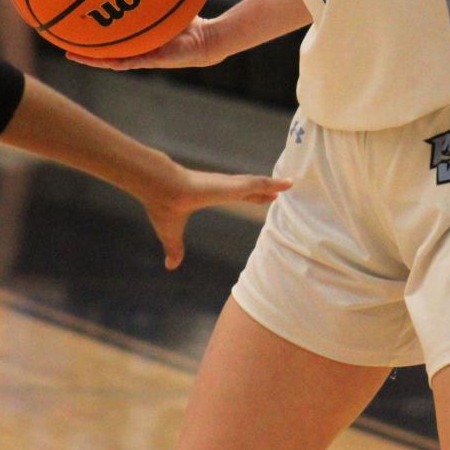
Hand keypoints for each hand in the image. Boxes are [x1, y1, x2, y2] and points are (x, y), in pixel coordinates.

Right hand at [67, 16, 217, 70]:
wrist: (206, 40)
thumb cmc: (188, 20)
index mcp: (136, 33)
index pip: (110, 30)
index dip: (92, 27)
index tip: (73, 18)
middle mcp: (135, 45)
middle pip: (103, 45)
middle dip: (83, 42)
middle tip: (61, 37)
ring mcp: (141, 55)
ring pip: (107, 58)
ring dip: (89, 57)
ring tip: (68, 53)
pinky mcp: (150, 61)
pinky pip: (125, 63)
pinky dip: (109, 61)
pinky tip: (95, 59)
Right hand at [141, 166, 290, 268]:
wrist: (159, 189)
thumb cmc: (163, 205)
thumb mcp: (170, 233)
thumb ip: (174, 248)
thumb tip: (170, 266)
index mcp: (210, 194)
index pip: (237, 194)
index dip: (251, 197)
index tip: (263, 199)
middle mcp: (222, 186)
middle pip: (250, 187)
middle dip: (265, 190)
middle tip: (280, 190)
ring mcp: (228, 184)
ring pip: (257, 183)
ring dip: (273, 184)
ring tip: (290, 183)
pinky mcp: (232, 185)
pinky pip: (258, 183)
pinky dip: (273, 183)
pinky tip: (286, 184)